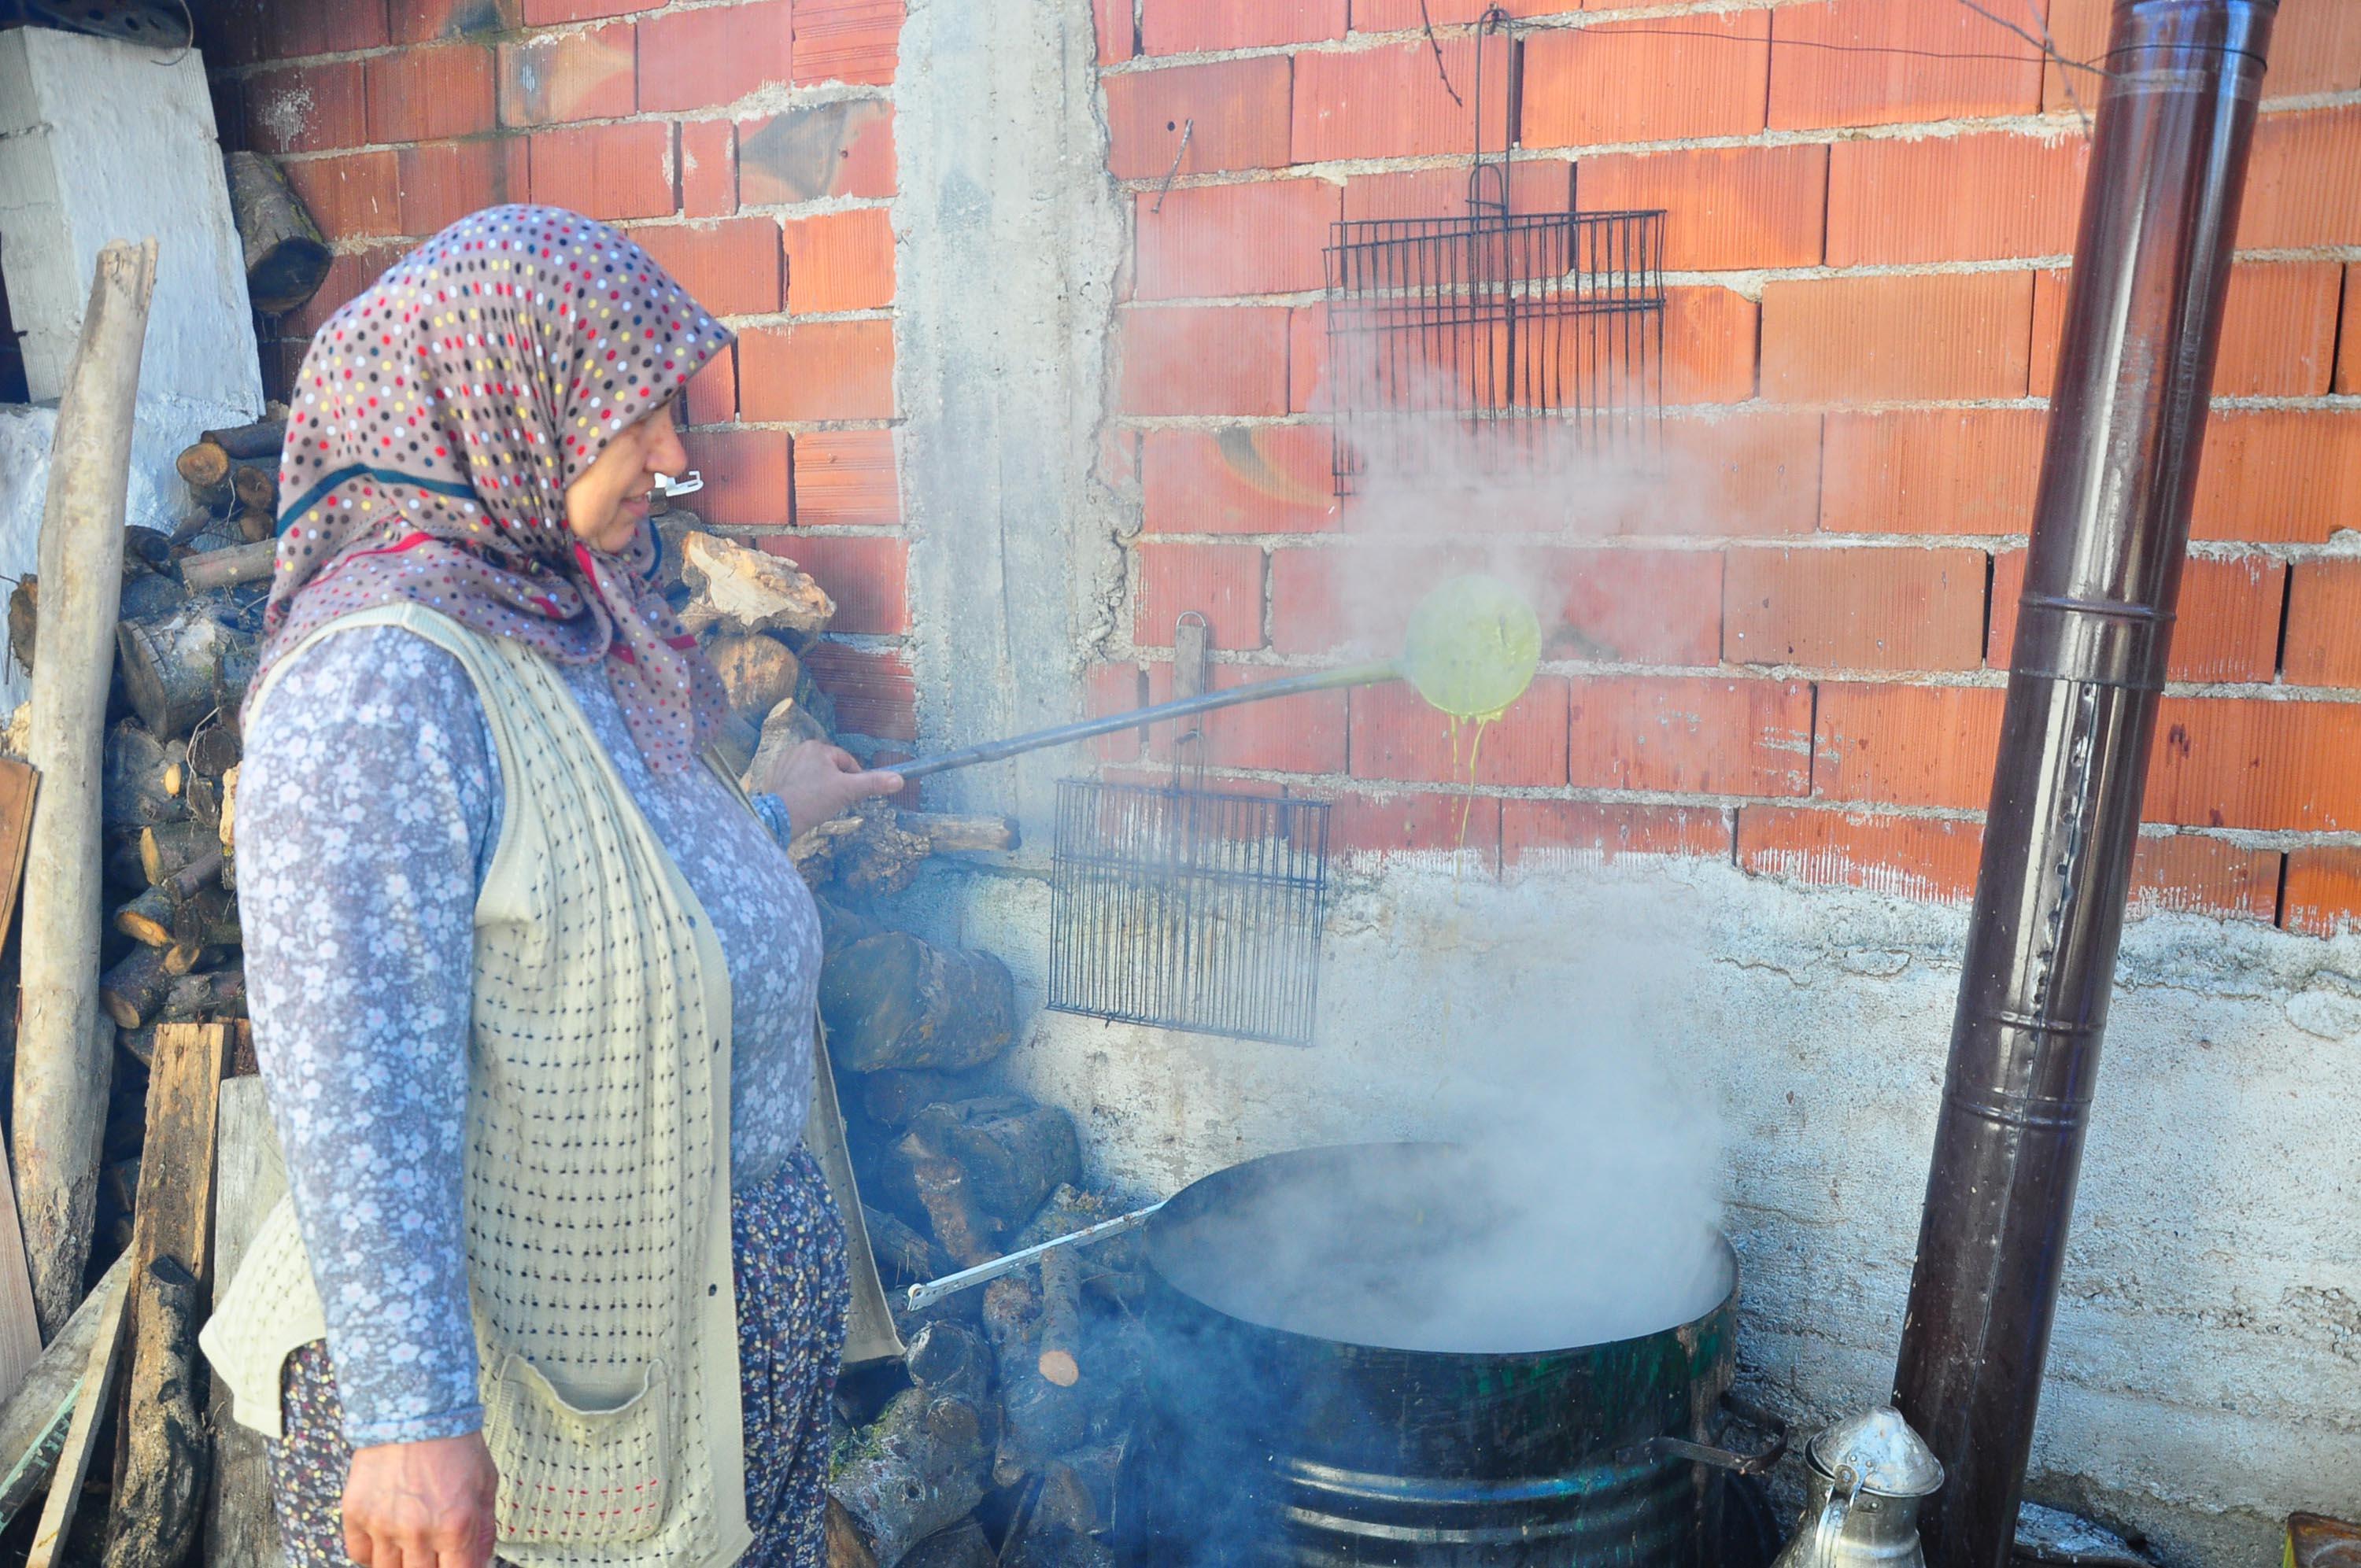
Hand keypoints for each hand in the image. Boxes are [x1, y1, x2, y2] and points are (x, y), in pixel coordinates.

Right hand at [344, 1432, 498, 1567]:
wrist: (415, 1407)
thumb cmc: (454, 1443)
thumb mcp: (485, 1484)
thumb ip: (483, 1530)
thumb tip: (479, 1562)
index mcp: (455, 1525)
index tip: (455, 1563)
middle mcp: (417, 1531)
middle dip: (430, 1566)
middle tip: (432, 1551)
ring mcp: (383, 1525)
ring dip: (401, 1562)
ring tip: (411, 1542)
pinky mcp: (356, 1514)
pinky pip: (360, 1555)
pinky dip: (373, 1553)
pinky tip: (387, 1537)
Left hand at [755, 740, 903, 832]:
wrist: (780, 818)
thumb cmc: (815, 800)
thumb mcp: (848, 791)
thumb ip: (873, 783)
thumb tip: (899, 780)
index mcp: (817, 747)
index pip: (846, 761)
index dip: (853, 779)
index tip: (850, 795)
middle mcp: (799, 749)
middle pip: (829, 767)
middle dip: (835, 783)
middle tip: (833, 802)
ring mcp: (784, 762)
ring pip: (814, 774)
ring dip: (820, 787)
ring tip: (817, 804)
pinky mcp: (775, 776)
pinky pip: (798, 781)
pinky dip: (803, 790)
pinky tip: (804, 804)